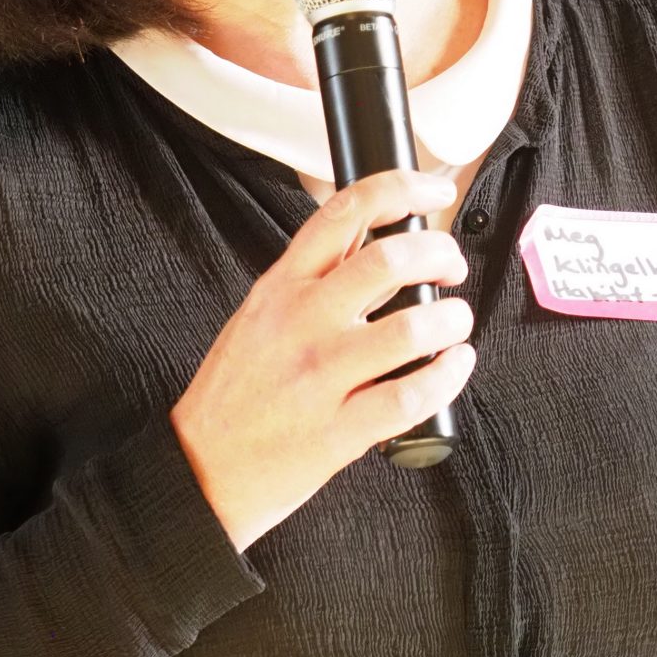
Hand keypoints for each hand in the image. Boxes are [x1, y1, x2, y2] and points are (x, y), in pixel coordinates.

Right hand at [171, 166, 474, 549]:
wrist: (201, 467)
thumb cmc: (235, 392)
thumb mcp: (259, 314)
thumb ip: (310, 278)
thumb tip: (372, 239)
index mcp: (281, 287)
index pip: (343, 213)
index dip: (400, 189)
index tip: (433, 191)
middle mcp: (301, 322)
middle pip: (389, 259)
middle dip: (439, 252)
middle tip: (452, 266)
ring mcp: (320, 377)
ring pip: (410, 329)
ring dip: (451, 319)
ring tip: (455, 322)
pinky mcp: (338, 430)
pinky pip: (410, 396)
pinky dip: (448, 376)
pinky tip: (455, 366)